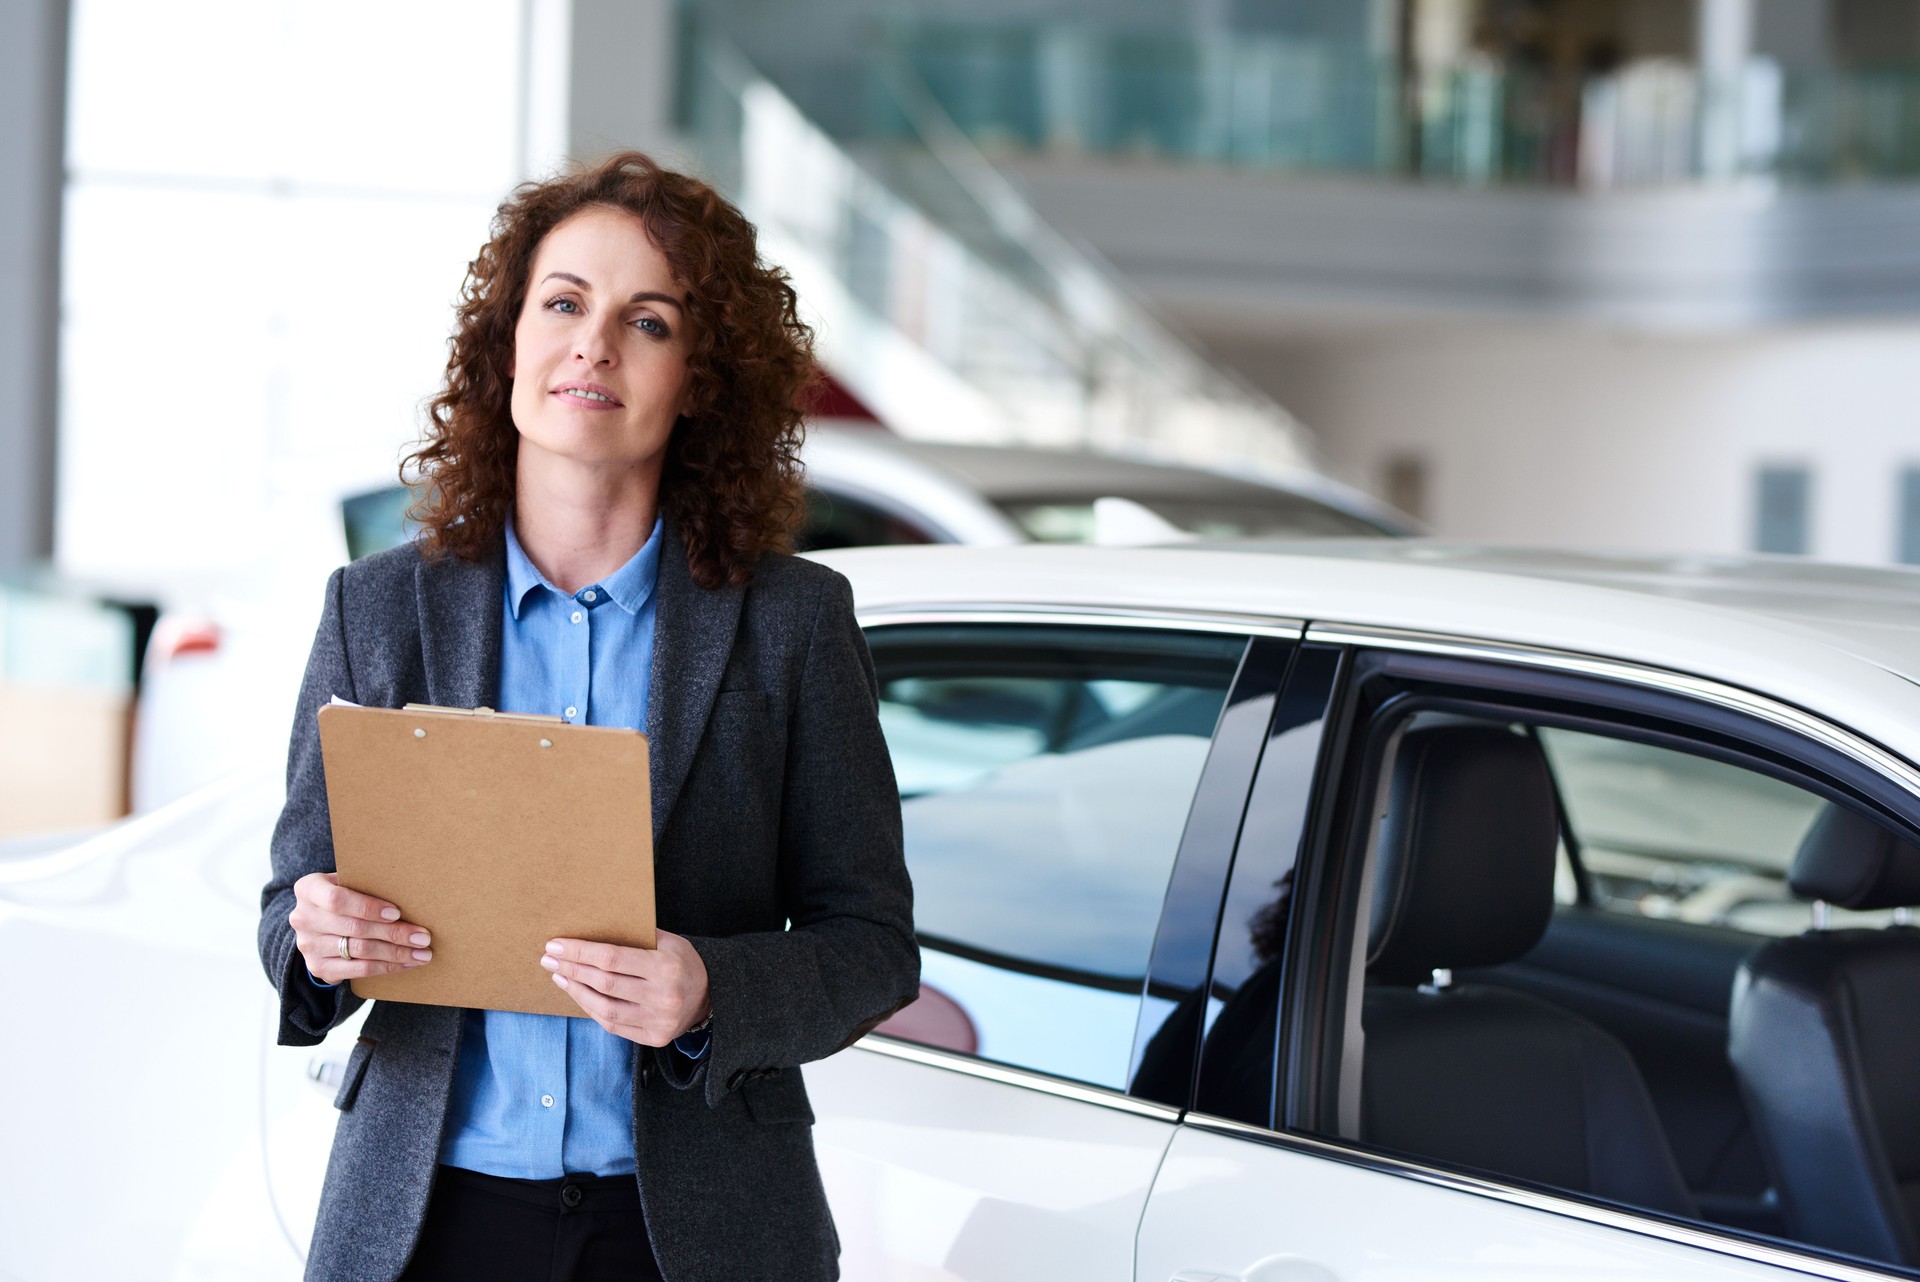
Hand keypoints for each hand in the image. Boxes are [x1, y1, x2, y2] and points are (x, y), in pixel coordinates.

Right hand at [290, 871, 433, 983]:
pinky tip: (407, 964)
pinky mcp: (318, 967)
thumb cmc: (345, 895)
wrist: (318, 923)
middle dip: (394, 933)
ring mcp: (308, 945)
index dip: (368, 907)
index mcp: (308, 889)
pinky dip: (386, 967)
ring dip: (396, 953)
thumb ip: (367, 884)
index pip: (337, 899)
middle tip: (423, 937)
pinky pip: (358, 970)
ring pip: (360, 951)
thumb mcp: (347, 882)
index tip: (397, 913)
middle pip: (355, 928)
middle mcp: (303, 918)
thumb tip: (411, 891)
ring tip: (422, 953)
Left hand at [542, 931, 710, 1046]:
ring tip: (560, 977)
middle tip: (549, 959)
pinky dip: (591, 1009)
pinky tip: (578, 994)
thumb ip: (636, 937)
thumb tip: (593, 928)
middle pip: (604, 983)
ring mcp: (658, 1021)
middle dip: (571, 969)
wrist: (711, 995)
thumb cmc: (682, 962)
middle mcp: (663, 996)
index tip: (556, 945)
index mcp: (666, 967)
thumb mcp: (668, 941)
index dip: (580, 952)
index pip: (612, 959)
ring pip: (605, 1009)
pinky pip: (613, 1025)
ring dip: (576, 991)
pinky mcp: (654, 1037)